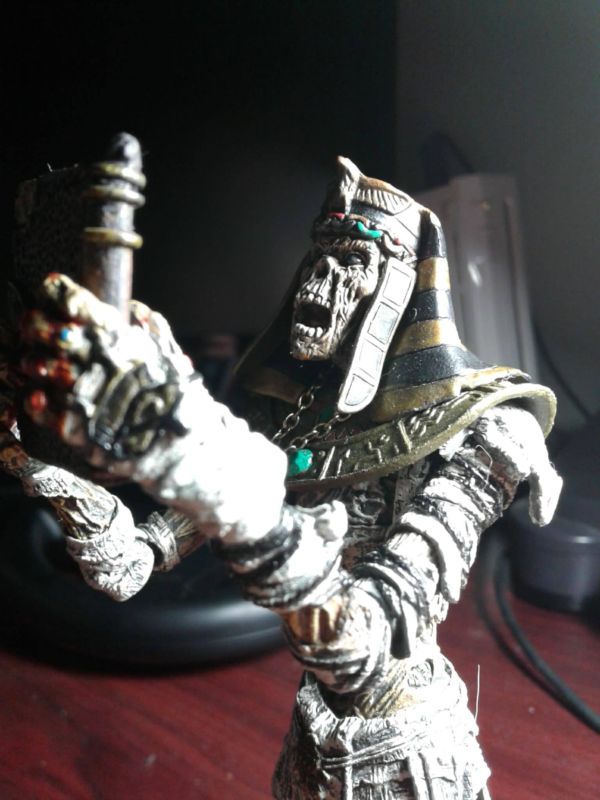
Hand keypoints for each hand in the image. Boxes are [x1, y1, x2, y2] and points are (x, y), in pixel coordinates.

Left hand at [19, 273, 194, 465]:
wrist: (186, 448)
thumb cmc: (181, 401)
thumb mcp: (174, 358)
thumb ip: (156, 331)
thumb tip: (138, 309)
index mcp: (124, 340)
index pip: (80, 304)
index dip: (59, 292)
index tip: (52, 290)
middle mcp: (102, 362)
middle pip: (53, 332)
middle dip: (37, 324)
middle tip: (32, 325)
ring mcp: (89, 395)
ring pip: (43, 368)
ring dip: (35, 362)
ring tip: (34, 363)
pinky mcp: (79, 428)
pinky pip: (44, 410)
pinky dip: (35, 401)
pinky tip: (35, 396)